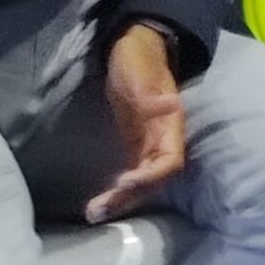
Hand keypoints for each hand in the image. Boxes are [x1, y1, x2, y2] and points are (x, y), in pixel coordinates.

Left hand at [86, 23, 187, 221]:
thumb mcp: (140, 72)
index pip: (170, 161)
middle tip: (98, 211)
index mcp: (170, 125)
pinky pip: (129, 177)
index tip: (124, 182)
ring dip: (120, 201)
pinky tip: (99, 202)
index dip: (151, 177)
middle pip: (153, 180)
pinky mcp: (134, 148)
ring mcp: (148, 146)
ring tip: (93, 214)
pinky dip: (117, 192)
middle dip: (129, 198)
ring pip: (140, 183)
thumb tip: (168, 104)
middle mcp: (162, 141)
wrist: (133, 50)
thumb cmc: (138, 58)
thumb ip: (149, 92)